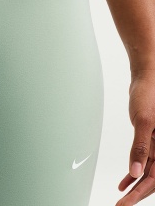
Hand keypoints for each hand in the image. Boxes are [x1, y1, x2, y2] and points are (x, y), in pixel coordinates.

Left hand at [116, 75, 154, 204]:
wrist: (146, 79)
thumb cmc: (148, 95)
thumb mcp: (144, 121)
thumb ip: (141, 147)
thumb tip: (135, 172)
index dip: (140, 193)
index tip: (126, 203)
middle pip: (153, 179)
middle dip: (137, 195)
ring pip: (149, 172)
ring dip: (135, 186)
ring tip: (121, 198)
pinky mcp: (151, 140)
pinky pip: (145, 161)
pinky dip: (134, 172)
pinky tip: (124, 182)